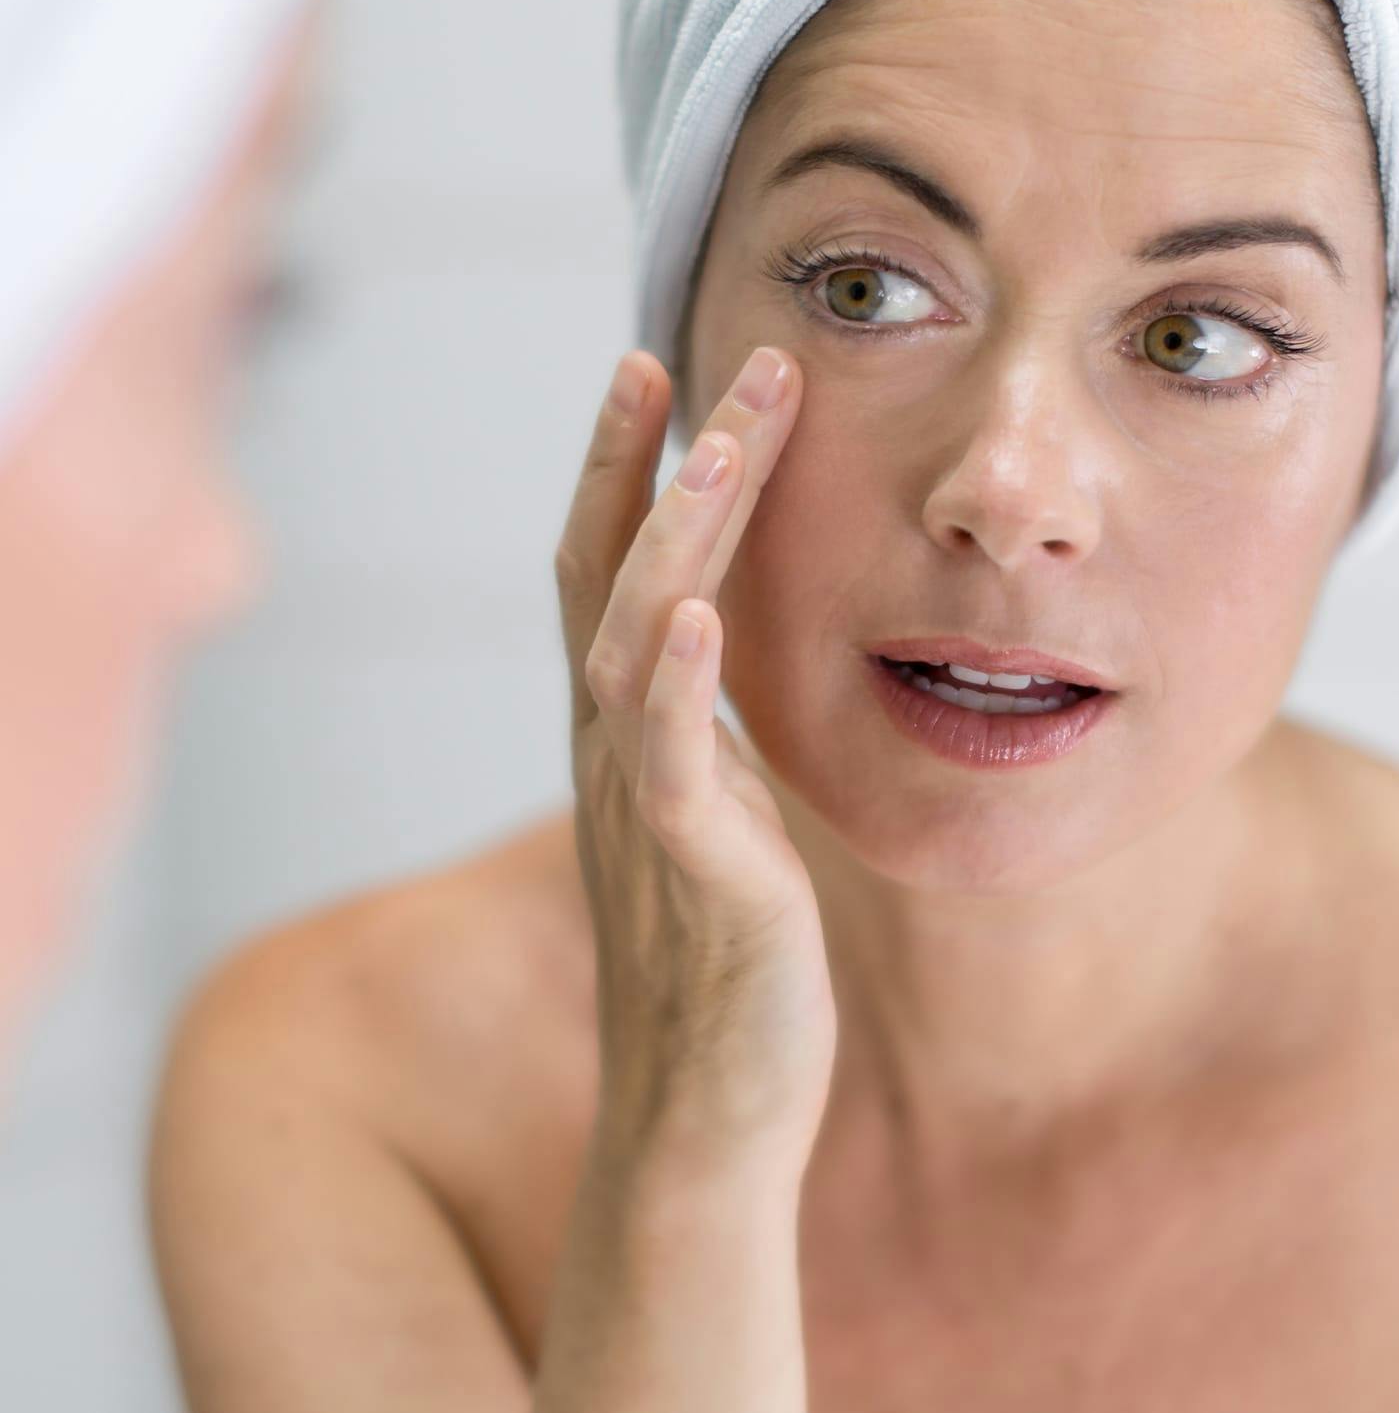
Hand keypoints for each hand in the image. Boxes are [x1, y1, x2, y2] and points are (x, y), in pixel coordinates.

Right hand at [554, 345, 835, 1180]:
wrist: (711, 1108)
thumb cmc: (723, 954)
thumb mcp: (715, 806)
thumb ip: (706, 724)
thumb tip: (725, 642)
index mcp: (628, 725)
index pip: (607, 566)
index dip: (623, 464)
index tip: (660, 364)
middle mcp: (614, 747)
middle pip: (613, 573)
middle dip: (660, 460)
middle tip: (722, 356)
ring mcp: (644, 806)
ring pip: (638, 641)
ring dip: (676, 535)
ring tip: (722, 442)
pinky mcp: (693, 874)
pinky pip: (670, 767)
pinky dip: (678, 686)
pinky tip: (699, 615)